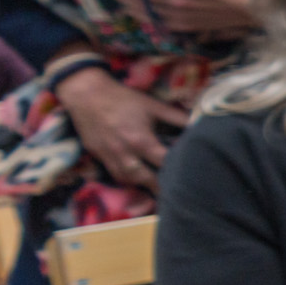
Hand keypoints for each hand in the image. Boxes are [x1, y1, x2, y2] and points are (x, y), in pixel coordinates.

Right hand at [56, 67, 188, 190]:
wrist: (87, 94)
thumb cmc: (124, 99)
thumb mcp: (153, 106)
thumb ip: (177, 117)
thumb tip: (199, 123)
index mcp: (140, 141)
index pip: (164, 163)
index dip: (178, 169)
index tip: (190, 173)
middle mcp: (124, 153)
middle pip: (145, 179)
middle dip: (161, 185)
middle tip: (175, 189)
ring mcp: (108, 157)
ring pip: (128, 180)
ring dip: (143, 185)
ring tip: (157, 186)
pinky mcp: (96, 156)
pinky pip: (113, 174)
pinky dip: (126, 179)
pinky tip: (136, 178)